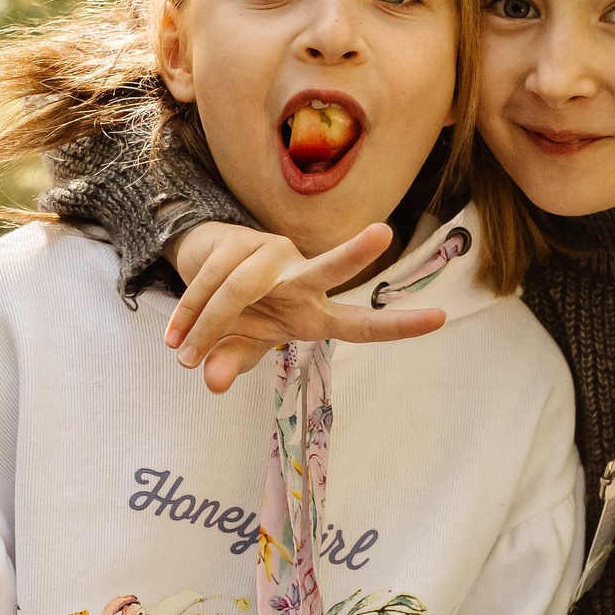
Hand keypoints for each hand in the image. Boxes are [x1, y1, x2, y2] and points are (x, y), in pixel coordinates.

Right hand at [165, 223, 445, 393]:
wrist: (205, 266)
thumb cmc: (240, 313)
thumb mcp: (239, 346)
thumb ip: (233, 363)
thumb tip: (212, 381)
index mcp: (314, 313)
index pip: (361, 324)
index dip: (398, 326)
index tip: (441, 318)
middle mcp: (302, 278)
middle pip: (329, 267)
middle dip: (353, 255)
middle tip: (383, 233)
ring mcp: (271, 256)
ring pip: (237, 290)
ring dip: (205, 327)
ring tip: (179, 357)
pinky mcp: (238, 242)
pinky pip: (209, 282)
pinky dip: (188, 314)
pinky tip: (173, 338)